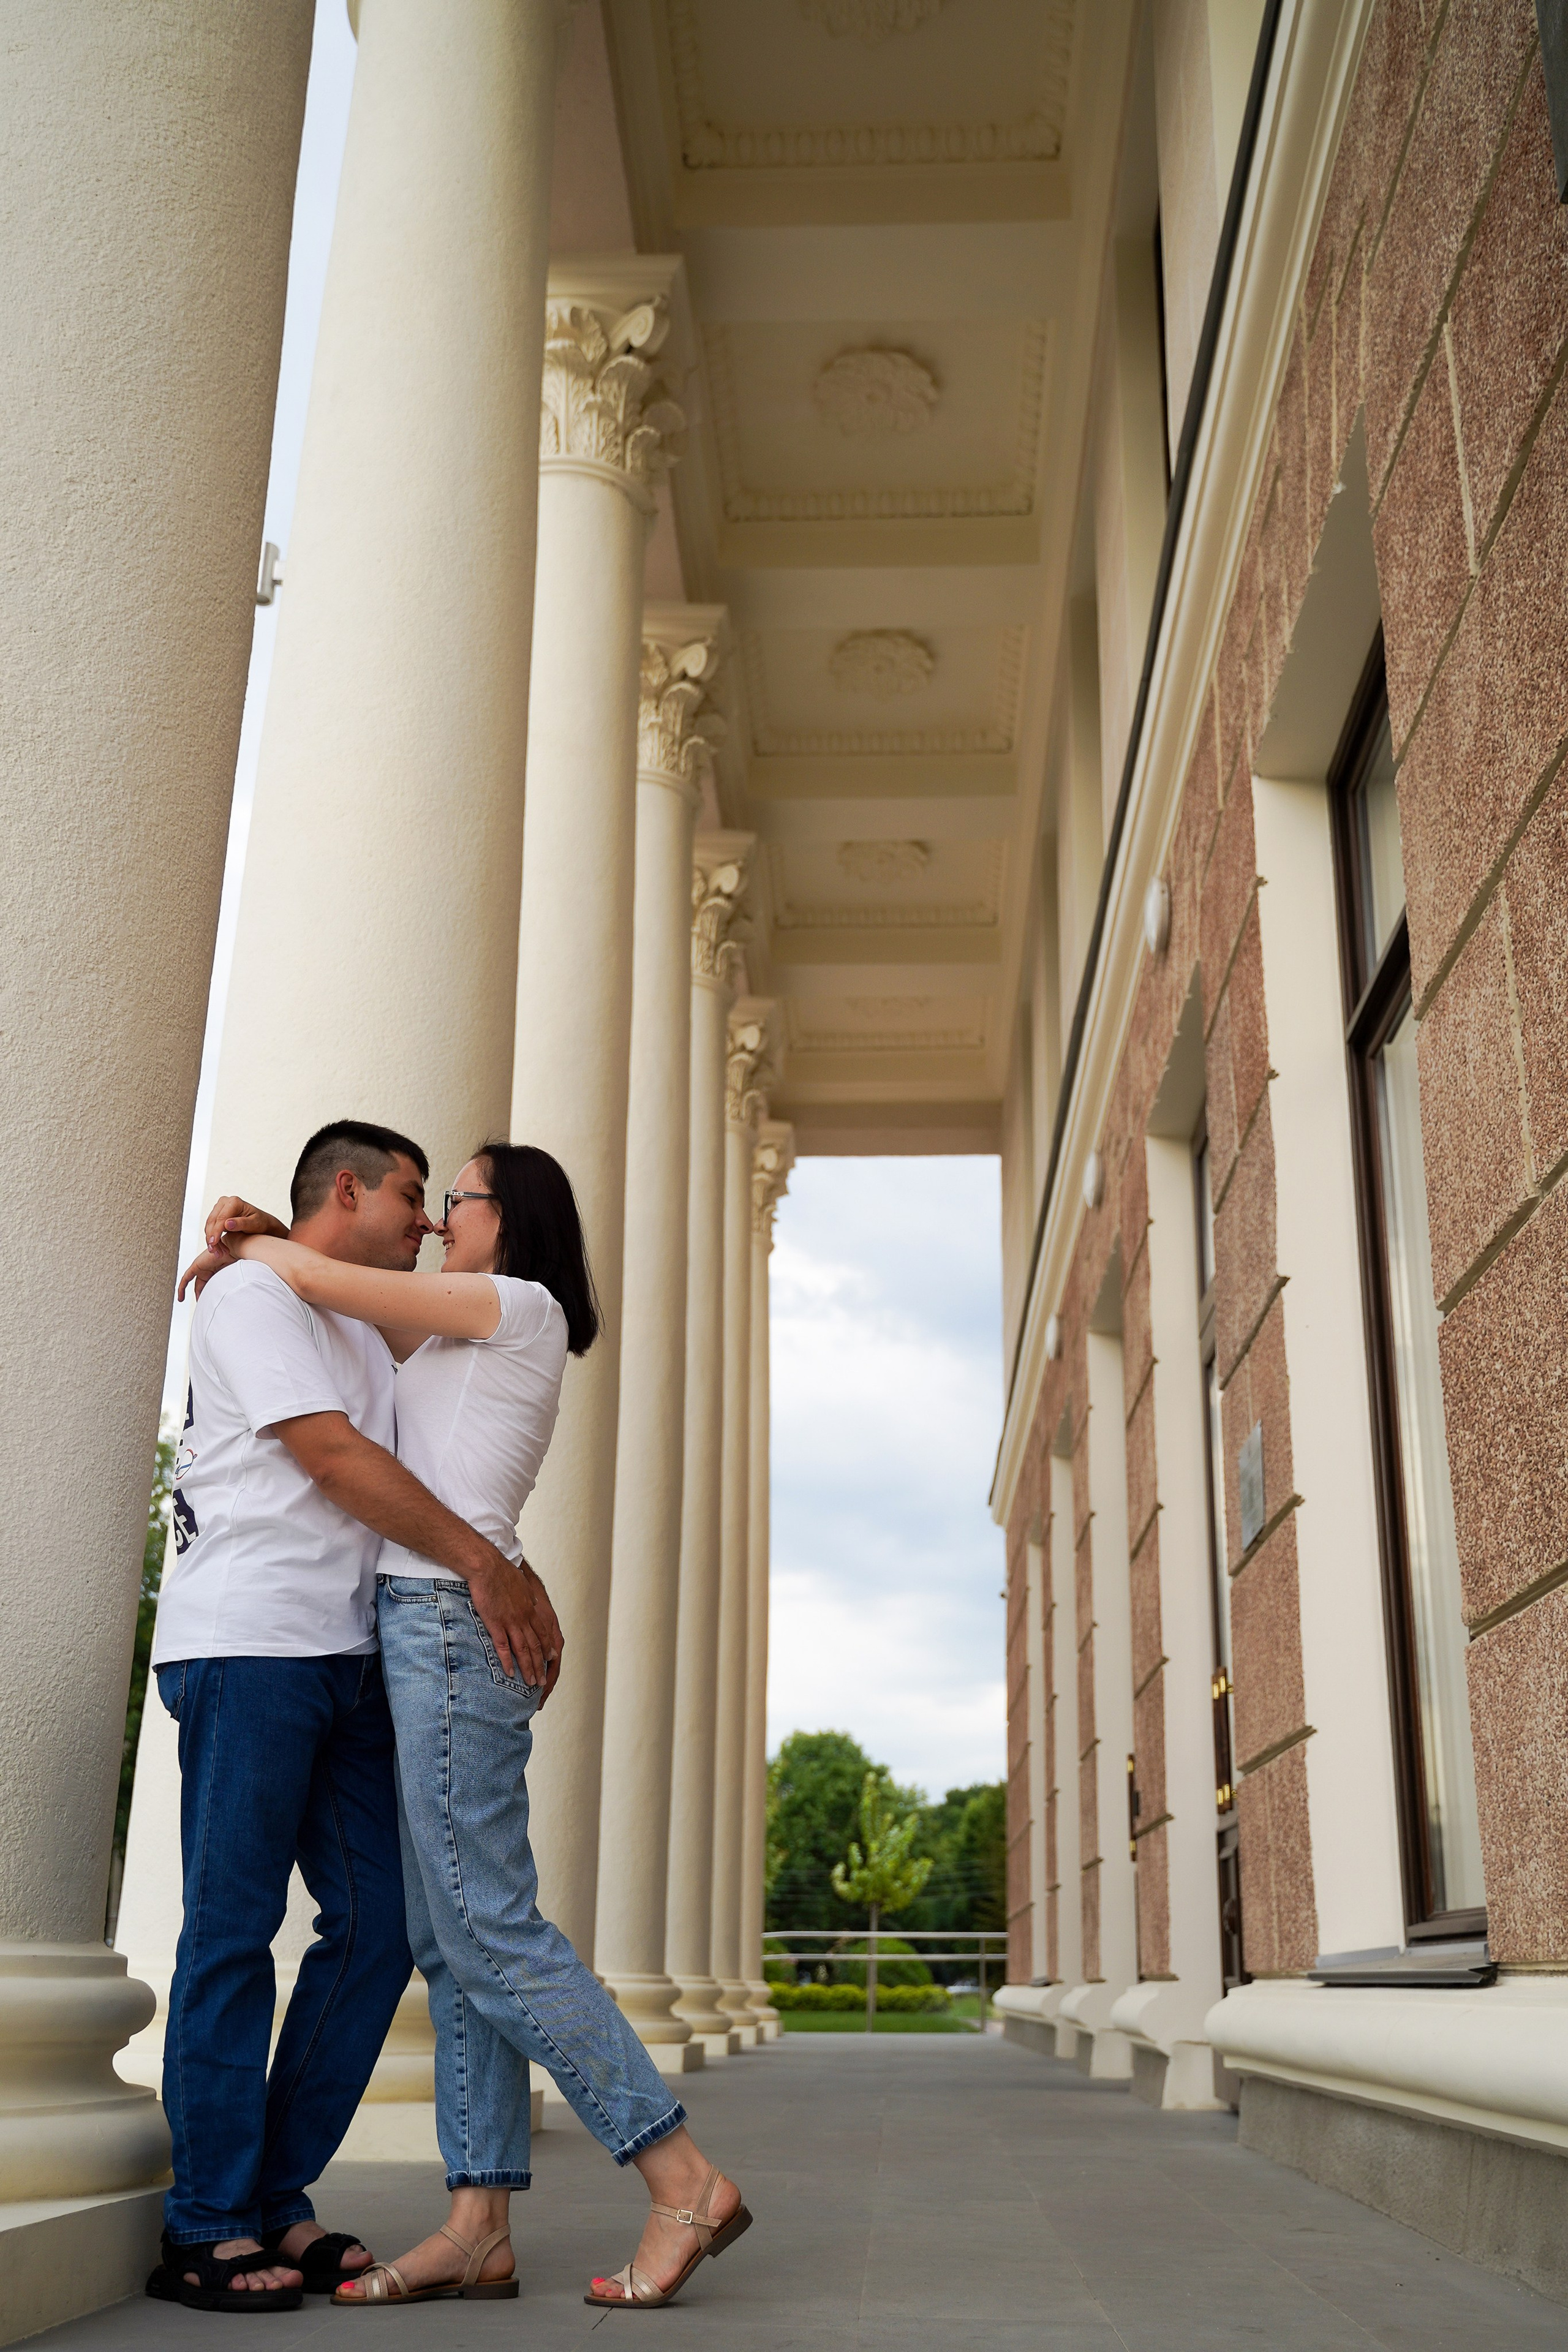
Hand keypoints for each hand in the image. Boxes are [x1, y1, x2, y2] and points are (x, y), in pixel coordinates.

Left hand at [177, 1241, 234, 1301]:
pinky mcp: (196, 1266)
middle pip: (205, 1287)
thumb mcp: (233, 1277)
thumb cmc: (238, 1261)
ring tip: (198, 1307)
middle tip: (206, 1308)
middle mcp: (210, 1270)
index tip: (213, 1306)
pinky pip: (186, 1279)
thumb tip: (231, 1302)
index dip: (212, 1296)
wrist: (234, 1249)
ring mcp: (203, 1268)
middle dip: (205, 1297)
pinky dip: (182, 1288)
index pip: (213, 1286)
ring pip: (197, 1285)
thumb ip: (230, 1286)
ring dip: (197, 1295)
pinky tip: (180, 1298)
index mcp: (219, 1272)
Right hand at [205, 1194, 289, 1251]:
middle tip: (215, 1252)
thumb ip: (241, 1223)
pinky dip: (213, 1239)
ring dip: (212, 1241)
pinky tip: (218, 1249)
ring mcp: (220, 1208)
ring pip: (209, 1226)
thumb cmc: (261, 1223)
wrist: (263, 1224)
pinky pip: (211, 1228)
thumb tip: (227, 1224)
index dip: (216, 1232)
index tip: (214, 1243)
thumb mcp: (254, 1224)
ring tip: (219, 1253)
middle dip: (212, 1239)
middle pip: (212, 1222)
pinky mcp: (218, 1215)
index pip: (220, 1218)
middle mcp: (225, 1202)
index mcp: (234, 1202)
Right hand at [466, 1549, 563, 1696]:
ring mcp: (511, 1622)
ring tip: (532, 1683)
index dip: (547, 1647)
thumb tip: (534, 1602)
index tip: (552, 1658)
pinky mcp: (496, 1624)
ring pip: (523, 1651)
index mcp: (531, 1609)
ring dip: (529, 1668)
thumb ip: (528, 1597)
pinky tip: (511, 1674)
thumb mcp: (522, 1584)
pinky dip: (508, 1662)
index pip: (543, 1633)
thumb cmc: (502, 1572)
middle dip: (541, 1665)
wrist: (488, 1566)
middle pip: (536, 1646)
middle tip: (543, 1681)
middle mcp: (524, 1618)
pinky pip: (504, 1648)